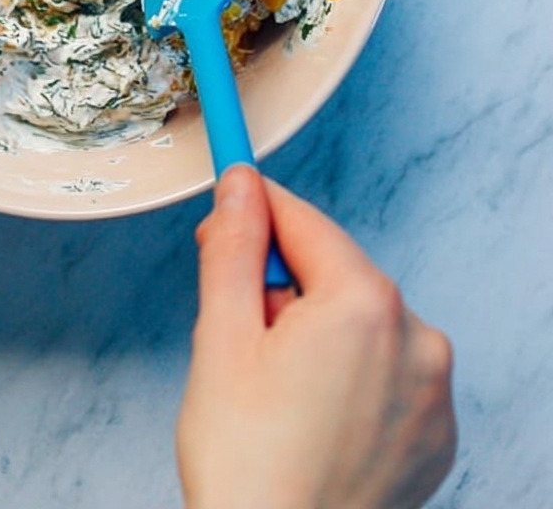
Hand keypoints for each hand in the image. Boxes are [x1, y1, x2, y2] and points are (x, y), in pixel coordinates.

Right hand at [176, 166, 455, 508]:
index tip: (230, 188)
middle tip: (237, 334)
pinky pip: (385, 369)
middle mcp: (417, 338)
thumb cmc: (249, 469)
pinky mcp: (435, 431)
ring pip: (358, 321)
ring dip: (314, 333)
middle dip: (280, 287)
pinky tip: (311, 418)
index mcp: (364, 304)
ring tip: (275, 393)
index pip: (301, 221)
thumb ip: (233, 247)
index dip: (254, 210)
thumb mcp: (221, 338)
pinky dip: (348, 376)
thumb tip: (241, 187)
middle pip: (332, 271)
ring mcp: (433, 390)